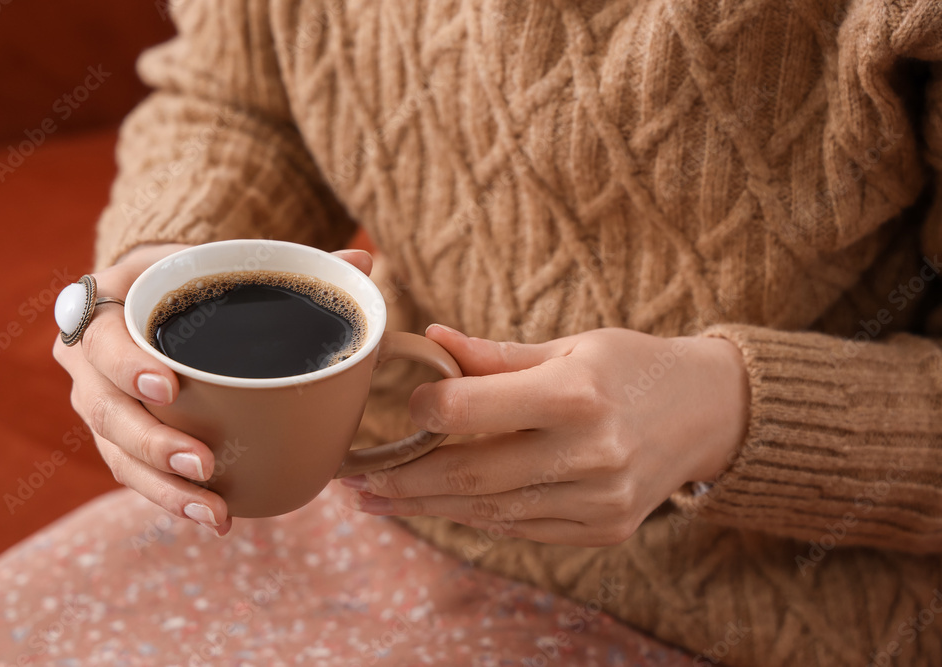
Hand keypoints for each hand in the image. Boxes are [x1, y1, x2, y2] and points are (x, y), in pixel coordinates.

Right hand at [54, 243, 373, 535]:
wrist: (152, 300)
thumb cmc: (192, 279)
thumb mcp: (224, 262)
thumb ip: (289, 263)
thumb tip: (362, 258)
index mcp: (106, 308)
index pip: (101, 339)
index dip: (126, 366)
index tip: (169, 387)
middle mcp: (89, 363)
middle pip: (104, 411)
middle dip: (152, 443)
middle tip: (204, 463)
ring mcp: (100, 406)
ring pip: (117, 455)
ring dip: (165, 488)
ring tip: (214, 509)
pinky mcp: (118, 440)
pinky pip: (135, 476)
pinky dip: (172, 499)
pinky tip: (214, 516)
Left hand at [341, 325, 748, 545]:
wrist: (708, 412)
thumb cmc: (632, 366)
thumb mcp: (571, 344)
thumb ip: (497, 355)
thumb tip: (432, 340)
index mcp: (576, 392)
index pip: (471, 410)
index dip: (424, 412)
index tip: (402, 408)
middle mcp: (590, 452)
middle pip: (471, 475)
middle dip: (405, 480)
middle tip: (357, 480)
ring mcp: (600, 499)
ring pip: (491, 511)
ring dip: (429, 507)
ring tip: (380, 500)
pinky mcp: (605, 528)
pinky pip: (522, 528)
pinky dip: (477, 517)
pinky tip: (441, 507)